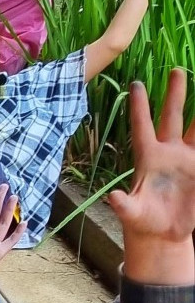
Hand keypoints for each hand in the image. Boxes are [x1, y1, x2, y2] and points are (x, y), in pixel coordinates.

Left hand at [109, 69, 194, 284]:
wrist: (163, 233)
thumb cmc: (142, 222)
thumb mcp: (132, 214)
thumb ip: (124, 205)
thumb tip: (115, 198)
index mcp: (147, 158)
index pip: (142, 126)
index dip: (139, 106)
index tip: (136, 84)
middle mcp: (167, 152)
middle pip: (171, 117)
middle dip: (175, 94)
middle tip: (177, 69)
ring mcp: (186, 158)